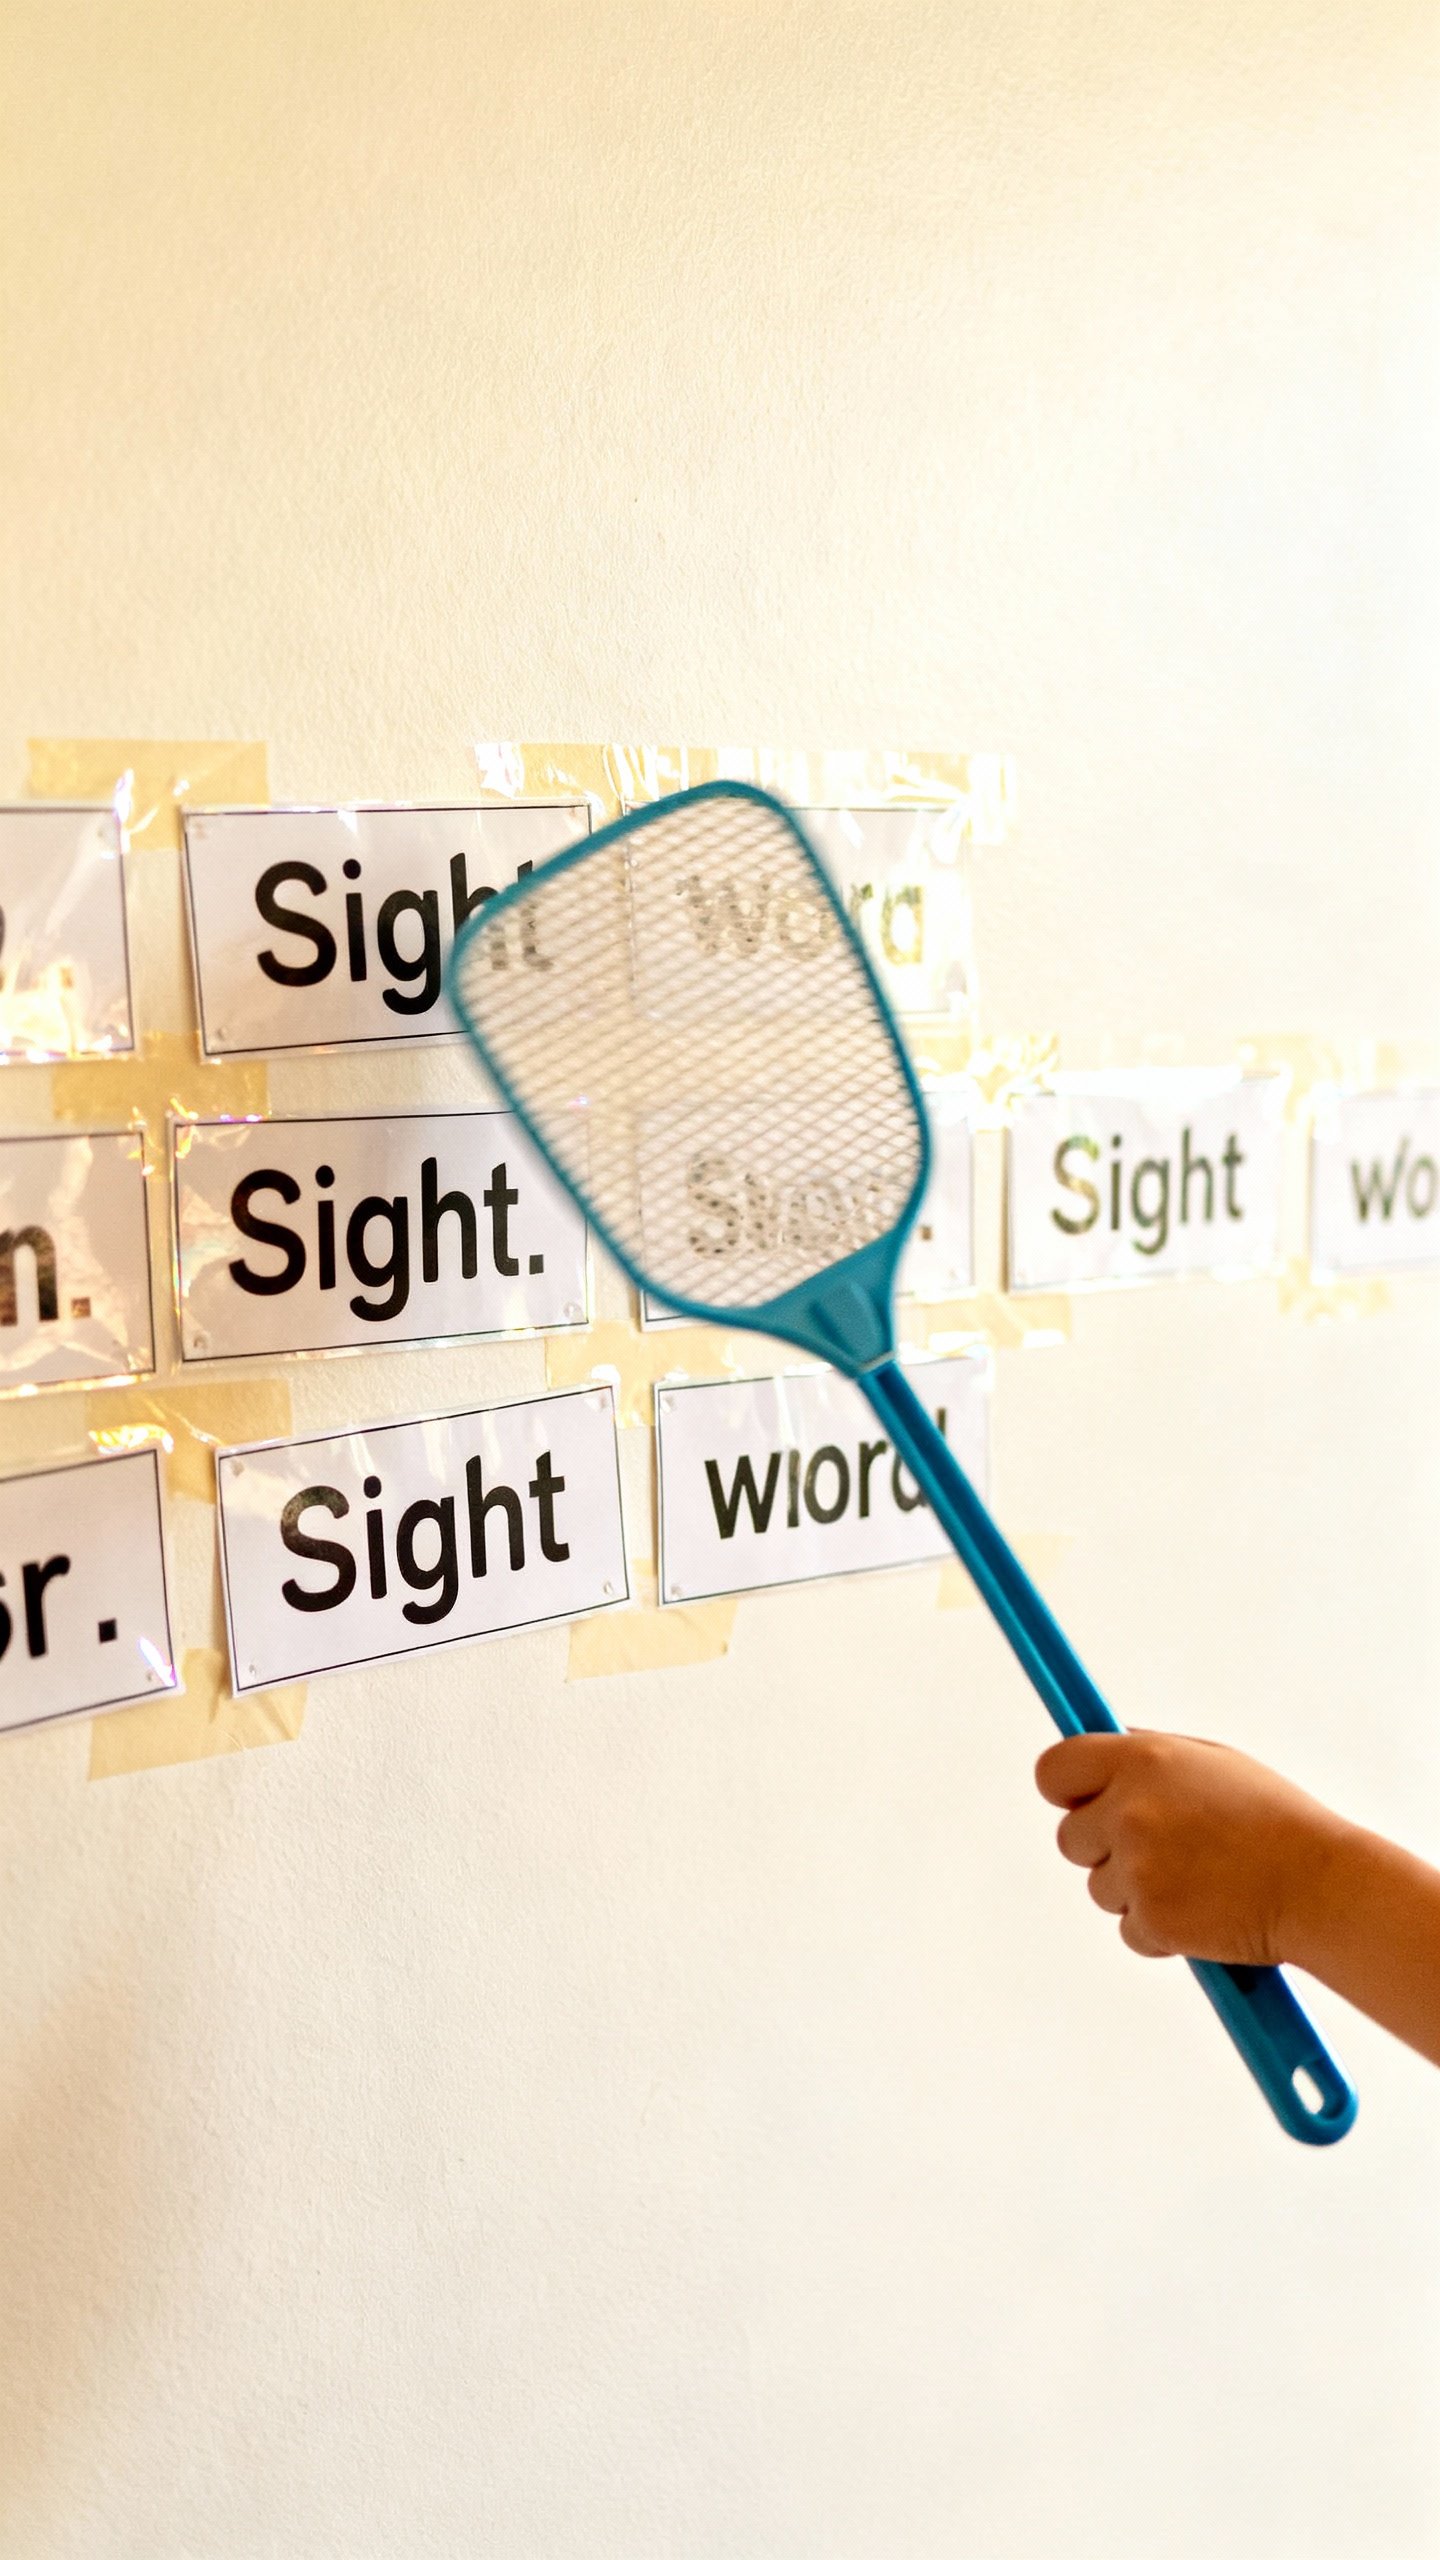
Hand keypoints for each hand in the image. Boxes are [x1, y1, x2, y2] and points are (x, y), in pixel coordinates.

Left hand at [1034, 1730, 1347, 1967]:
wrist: (1320, 1884)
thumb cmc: (1274, 1820)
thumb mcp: (1212, 1762)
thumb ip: (1148, 1755)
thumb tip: (1100, 1751)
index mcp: (1142, 1761)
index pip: (1054, 1769)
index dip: (1064, 1788)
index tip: (1077, 1800)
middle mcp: (1130, 1811)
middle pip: (1070, 1837)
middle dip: (1103, 1847)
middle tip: (1161, 1850)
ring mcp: (1137, 1867)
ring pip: (1100, 1887)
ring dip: (1136, 1890)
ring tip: (1198, 1880)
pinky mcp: (1151, 1919)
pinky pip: (1130, 1929)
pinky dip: (1159, 1929)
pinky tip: (1205, 1912)